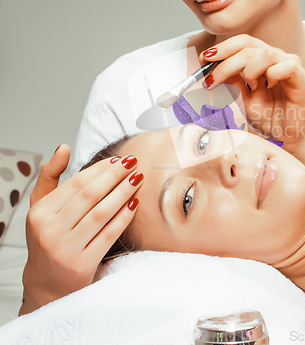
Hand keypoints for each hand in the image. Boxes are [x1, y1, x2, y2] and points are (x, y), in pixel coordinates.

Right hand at [20, 146, 142, 314]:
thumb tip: (63, 147)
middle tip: (133, 162)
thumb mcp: (41, 207)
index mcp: (39, 214)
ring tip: (138, 178)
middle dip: (114, 176)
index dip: (99, 169)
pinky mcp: (82, 265)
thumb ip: (50, 176)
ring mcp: (65, 250)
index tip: (118, 159)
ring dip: (123, 192)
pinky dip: (124, 217)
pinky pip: (108, 235)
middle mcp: (49, 231)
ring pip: (101, 213)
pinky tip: (135, 203)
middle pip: (89, 195)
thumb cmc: (49, 237)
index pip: (75, 184)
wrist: (47, 284)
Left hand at [200, 35, 304, 155]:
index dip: (222, 48)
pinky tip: (268, 87)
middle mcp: (277, 59)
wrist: (283, 139)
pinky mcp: (302, 80)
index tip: (204, 59)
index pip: (242, 42)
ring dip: (250, 70)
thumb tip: (211, 66)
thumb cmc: (266, 117)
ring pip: (267, 53)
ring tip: (250, 87)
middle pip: (250, 46)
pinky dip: (273, 74)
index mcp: (262, 59)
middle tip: (213, 78)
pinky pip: (288, 66)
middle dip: (227, 61)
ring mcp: (290, 67)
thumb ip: (231, 80)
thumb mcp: (241, 97)